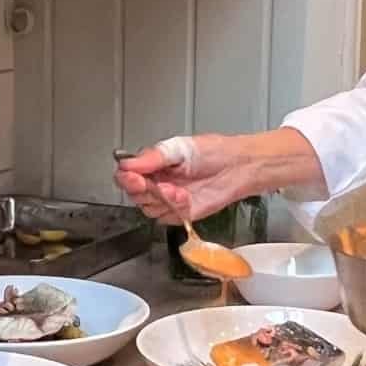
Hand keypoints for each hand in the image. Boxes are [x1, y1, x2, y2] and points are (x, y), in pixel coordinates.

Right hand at [115, 136, 246, 224]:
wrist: (238, 167)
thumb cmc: (214, 152)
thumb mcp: (180, 147)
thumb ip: (153, 156)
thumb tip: (128, 163)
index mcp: (154, 164)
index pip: (127, 175)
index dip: (126, 178)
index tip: (133, 176)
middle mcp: (158, 182)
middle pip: (134, 195)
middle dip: (142, 190)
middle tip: (154, 183)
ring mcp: (169, 199)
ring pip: (148, 209)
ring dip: (161, 200)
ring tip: (177, 188)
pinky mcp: (180, 213)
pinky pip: (166, 218)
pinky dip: (174, 208)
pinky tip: (185, 197)